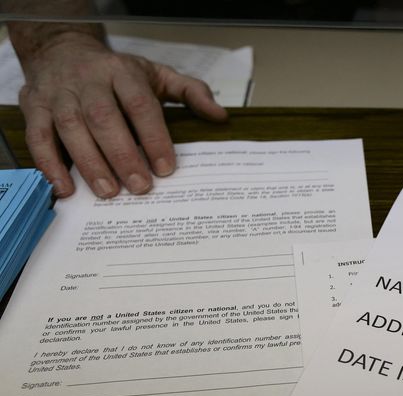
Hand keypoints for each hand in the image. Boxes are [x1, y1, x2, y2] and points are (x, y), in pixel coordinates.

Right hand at [15, 30, 227, 197]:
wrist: (61, 49)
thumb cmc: (116, 72)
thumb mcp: (156, 74)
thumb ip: (190, 93)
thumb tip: (221, 116)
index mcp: (122, 74)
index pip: (141, 105)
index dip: (154, 137)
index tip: (167, 167)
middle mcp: (89, 82)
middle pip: (104, 118)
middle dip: (123, 154)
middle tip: (141, 187)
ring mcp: (59, 94)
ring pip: (71, 128)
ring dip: (90, 163)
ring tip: (108, 192)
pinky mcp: (34, 107)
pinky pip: (38, 136)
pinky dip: (49, 164)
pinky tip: (66, 188)